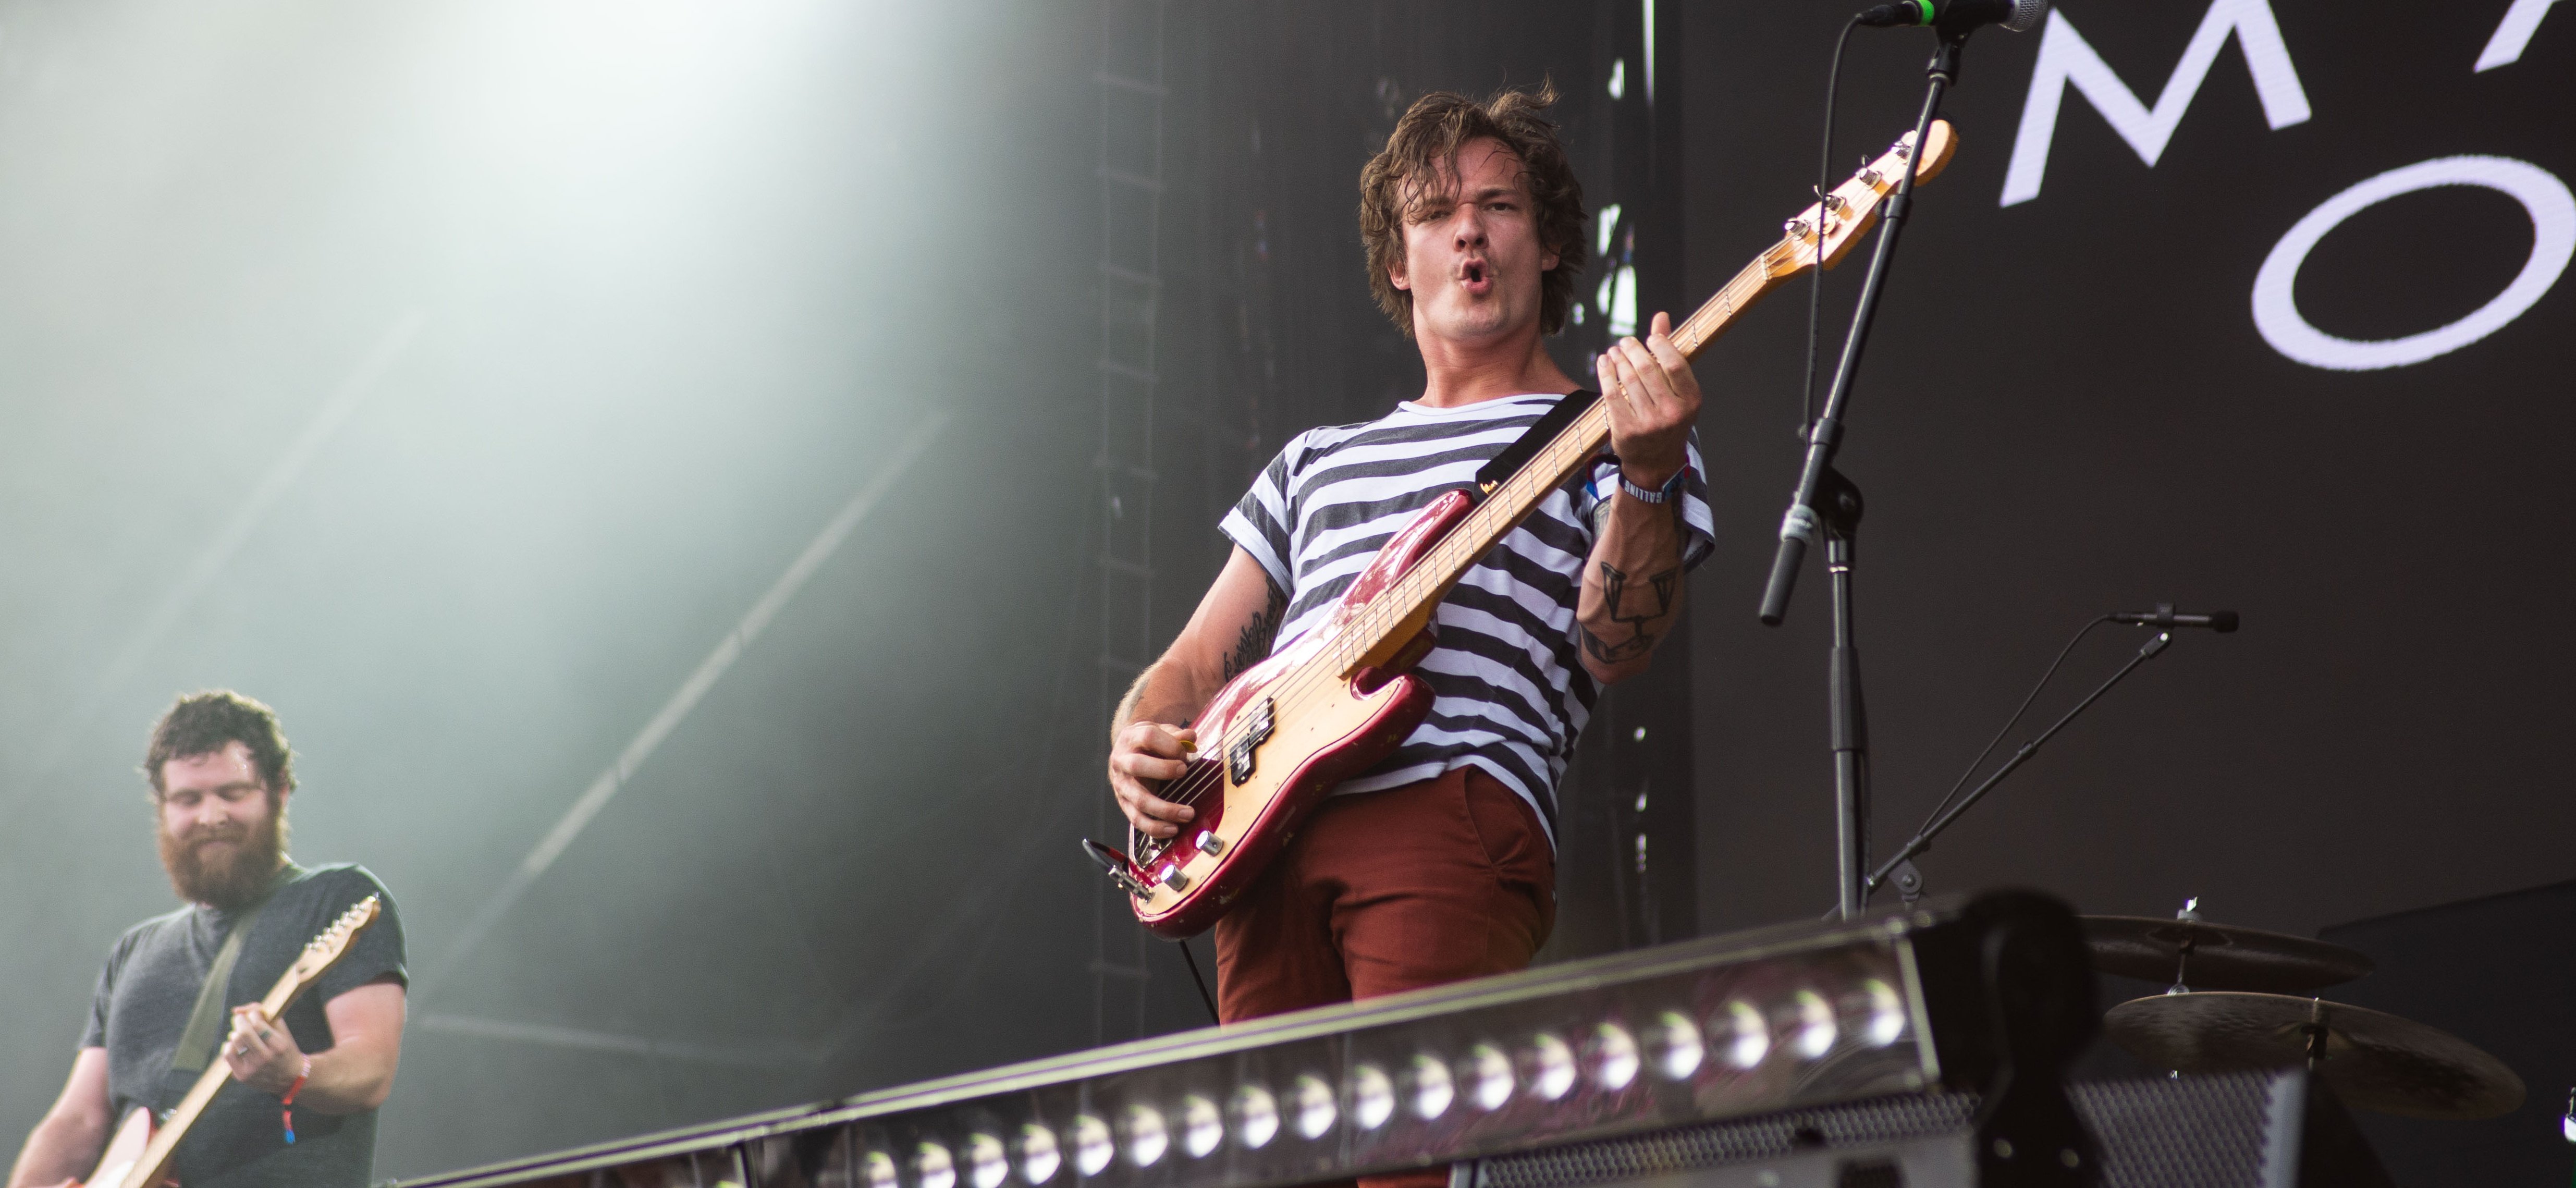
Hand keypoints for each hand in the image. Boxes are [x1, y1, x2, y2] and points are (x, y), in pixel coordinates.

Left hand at [222, 1005, 305, 1095]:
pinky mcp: (242, 1075)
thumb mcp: (282, 1031)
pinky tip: (236, 1044)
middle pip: (244, 1033)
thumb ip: (264, 1014)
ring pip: (234, 1041)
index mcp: (279, 1046)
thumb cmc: (284, 1049)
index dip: (253, 1015)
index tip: (254, 1015)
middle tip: (241, 1019)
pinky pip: (227, 1054)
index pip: (258, 1024)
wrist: (290, 1078)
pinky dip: (229, 1045)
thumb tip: (237, 1010)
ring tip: (242, 1034)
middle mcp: (266, 1058)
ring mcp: (253, 1069)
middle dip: (240, 1020)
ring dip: (236, 1033)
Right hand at [1108, 721, 1198, 839]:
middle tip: (1183, 771)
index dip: (1170, 744)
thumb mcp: (1159, 732)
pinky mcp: (1123, 803)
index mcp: (1131, 737)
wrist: (1126, 751)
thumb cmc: (1147, 743)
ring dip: (1165, 809)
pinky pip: (1137, 819)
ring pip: (1139, 799)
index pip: (1148, 737)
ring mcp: (1121, 784)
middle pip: (1137, 765)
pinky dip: (1155, 827)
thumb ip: (1175, 735)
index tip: (1185, 753)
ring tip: (1187, 813)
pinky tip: (1172, 828)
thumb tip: (1191, 737)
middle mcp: (1121, 761)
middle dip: (1163, 770)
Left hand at [1594, 310, 1701, 489]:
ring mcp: (1649, 424)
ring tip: (1613, 351)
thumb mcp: (1677, 390)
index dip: (1660, 345)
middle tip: (1624, 342)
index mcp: (1691, 400)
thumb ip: (1668, 352)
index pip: (1675, 364)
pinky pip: (1612, 394)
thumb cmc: (1667, 417)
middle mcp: (1673, 413)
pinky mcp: (1627, 430)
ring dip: (1617, 360)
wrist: (1656, 461)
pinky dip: (1605, 374)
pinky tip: (1603, 363)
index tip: (1648, 338)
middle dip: (1632, 350)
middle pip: (1647, 369)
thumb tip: (1661, 316)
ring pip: (1628, 380)